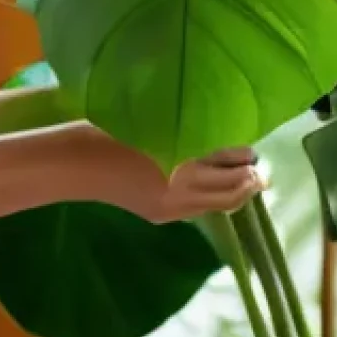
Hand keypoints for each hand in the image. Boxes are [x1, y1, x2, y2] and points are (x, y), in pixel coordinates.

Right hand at [74, 123, 265, 223]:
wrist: (75, 164)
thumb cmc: (107, 130)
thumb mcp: (152, 121)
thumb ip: (186, 129)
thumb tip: (220, 135)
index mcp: (179, 157)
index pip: (228, 156)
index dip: (245, 153)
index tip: (253, 146)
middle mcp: (182, 187)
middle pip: (233, 187)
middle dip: (251, 177)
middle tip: (262, 167)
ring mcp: (173, 206)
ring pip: (221, 203)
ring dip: (238, 191)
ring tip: (250, 179)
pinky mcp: (162, 215)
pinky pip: (201, 209)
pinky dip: (216, 197)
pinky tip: (216, 186)